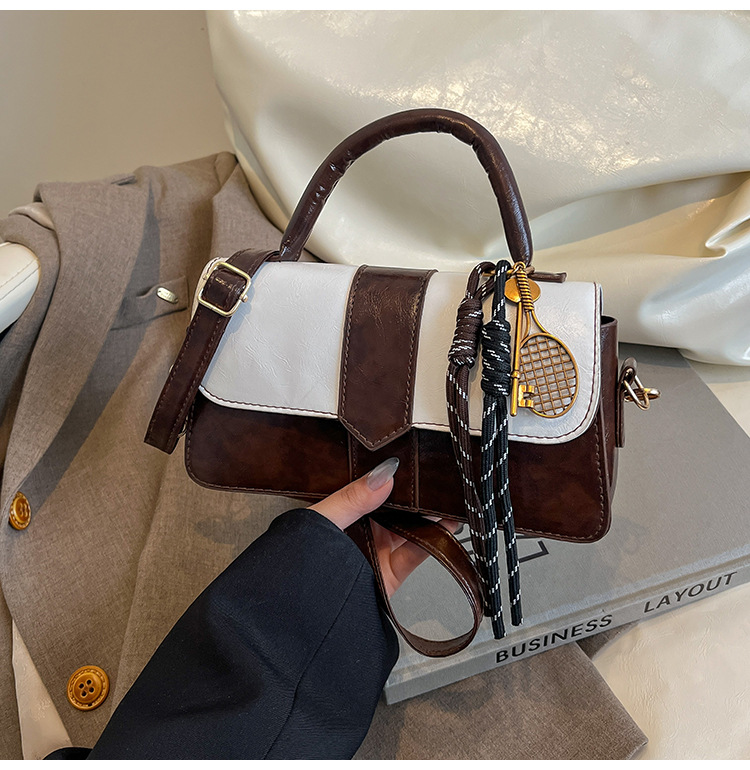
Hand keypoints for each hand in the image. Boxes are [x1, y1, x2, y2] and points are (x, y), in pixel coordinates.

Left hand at [308, 458, 458, 596]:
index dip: (393, 477)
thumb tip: (383, 475)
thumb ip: (353, 498)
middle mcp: (362, 530)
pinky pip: (417, 553)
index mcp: (343, 511)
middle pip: (397, 508)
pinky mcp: (391, 574)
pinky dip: (435, 540)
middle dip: (417, 496)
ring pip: (411, 528)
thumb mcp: (324, 519)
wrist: (300, 610)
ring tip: (448, 500)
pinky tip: (446, 527)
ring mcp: (378, 551)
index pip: (373, 488)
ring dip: (431, 517)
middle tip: (437, 480)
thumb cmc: (300, 561)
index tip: (413, 463)